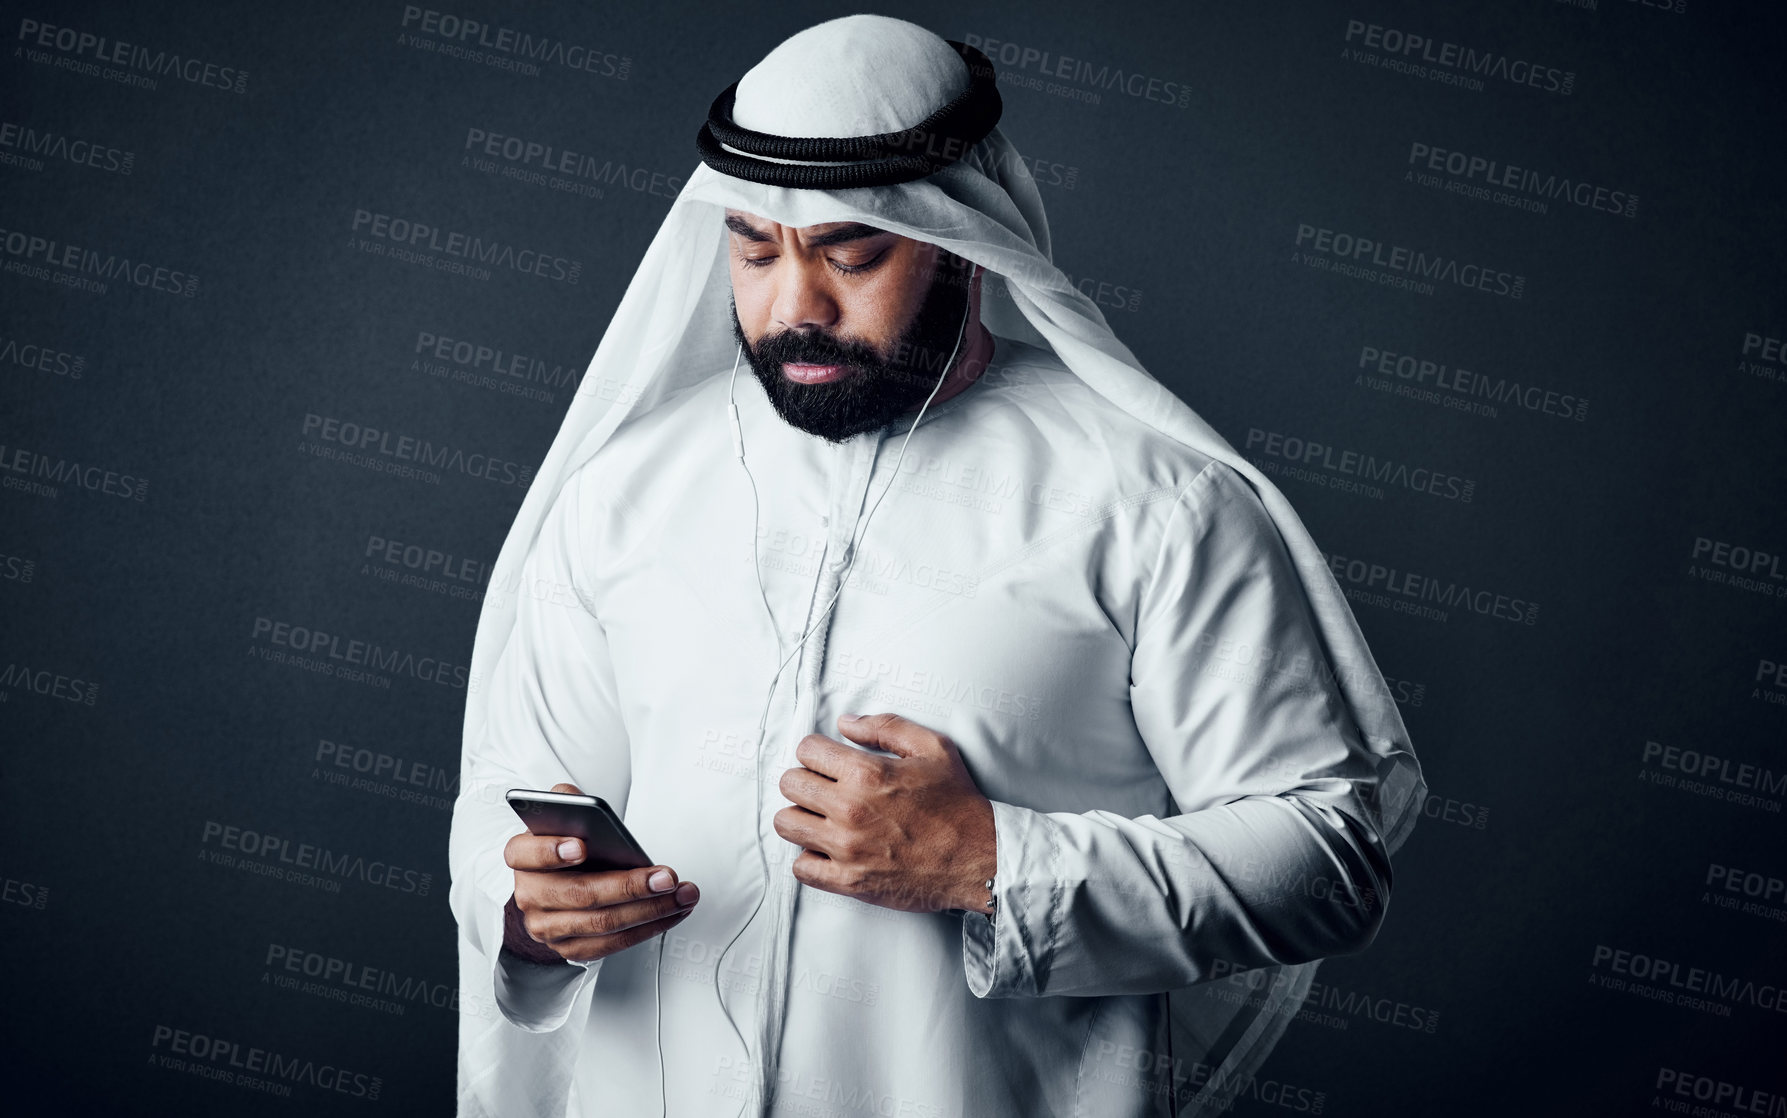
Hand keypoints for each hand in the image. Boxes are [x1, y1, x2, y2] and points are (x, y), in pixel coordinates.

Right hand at [502, 783, 698, 964]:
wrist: (549, 888)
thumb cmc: (562, 846)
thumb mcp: (559, 816)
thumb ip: (566, 802)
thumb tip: (577, 800)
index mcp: (521, 857)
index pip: (526, 854)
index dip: (551, 851)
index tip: (582, 845)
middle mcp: (530, 895)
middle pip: (580, 895)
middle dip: (629, 887)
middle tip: (666, 877)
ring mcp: (548, 927)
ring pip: (602, 924)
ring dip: (650, 910)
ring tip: (681, 894)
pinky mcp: (571, 948)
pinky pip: (613, 943)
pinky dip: (648, 928)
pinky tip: (671, 912)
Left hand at [773, 714, 995, 913]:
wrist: (979, 858)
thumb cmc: (958, 804)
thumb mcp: (932, 748)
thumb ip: (886, 727)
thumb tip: (846, 723)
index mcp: (866, 773)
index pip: (806, 750)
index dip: (817, 752)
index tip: (829, 761)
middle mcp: (849, 809)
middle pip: (789, 784)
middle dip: (805, 780)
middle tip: (825, 788)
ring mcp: (846, 848)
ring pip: (786, 824)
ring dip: (801, 817)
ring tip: (822, 818)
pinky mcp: (848, 881)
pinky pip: (801, 867)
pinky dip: (810, 857)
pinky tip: (830, 850)